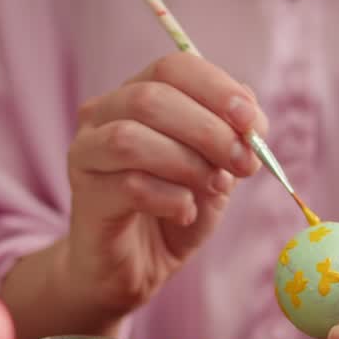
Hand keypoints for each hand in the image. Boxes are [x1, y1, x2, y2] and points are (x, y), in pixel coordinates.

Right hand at [65, 52, 267, 316]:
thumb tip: (251, 118)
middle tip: (243, 164)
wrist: (135, 270)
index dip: (218, 89)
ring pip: (131, 139)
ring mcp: (86, 154)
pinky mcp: (85, 195)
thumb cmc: (174, 211)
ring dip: (187, 164)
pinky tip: (184, 213)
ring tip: (213, 188)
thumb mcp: (215, 168)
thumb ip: (231, 138)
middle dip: (209, 130)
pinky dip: (171, 198)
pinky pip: (129, 186)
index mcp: (135, 95)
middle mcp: (102, 115)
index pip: (173, 68)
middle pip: (151, 98)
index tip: (253, 124)